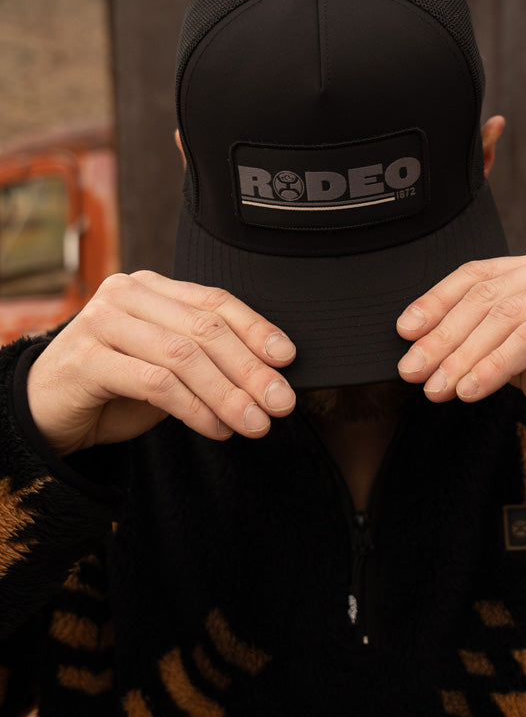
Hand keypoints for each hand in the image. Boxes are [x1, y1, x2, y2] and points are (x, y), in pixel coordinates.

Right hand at [27, 271, 296, 455]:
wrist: (45, 411)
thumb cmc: (113, 387)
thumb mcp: (167, 367)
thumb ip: (206, 360)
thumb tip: (270, 377)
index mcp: (152, 287)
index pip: (215, 301)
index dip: (256, 329)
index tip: (288, 359)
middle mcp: (126, 294)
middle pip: (204, 327)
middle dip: (250, 368)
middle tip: (281, 403)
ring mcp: (102, 322)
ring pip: (183, 355)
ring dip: (227, 394)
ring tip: (255, 423)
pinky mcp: (86, 358)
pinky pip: (155, 382)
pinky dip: (194, 408)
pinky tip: (217, 429)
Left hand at [396, 242, 525, 419]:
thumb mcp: (517, 354)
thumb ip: (480, 339)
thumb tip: (420, 345)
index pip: (477, 274)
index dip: (435, 301)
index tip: (403, 332)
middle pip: (486, 295)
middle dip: (442, 337)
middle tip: (413, 370)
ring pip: (506, 316)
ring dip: (463, 356)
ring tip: (439, 389)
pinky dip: (495, 365)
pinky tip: (471, 389)